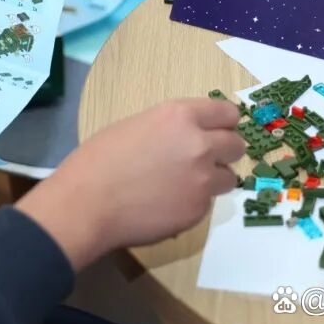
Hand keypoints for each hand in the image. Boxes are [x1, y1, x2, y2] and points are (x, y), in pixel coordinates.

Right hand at [16, 99, 243, 271]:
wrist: (87, 203)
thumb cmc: (99, 159)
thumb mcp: (136, 126)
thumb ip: (170, 129)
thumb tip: (187, 138)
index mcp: (180, 116)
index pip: (228, 113)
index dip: (224, 123)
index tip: (219, 130)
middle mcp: (199, 144)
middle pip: (236, 145)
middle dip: (224, 152)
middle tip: (203, 160)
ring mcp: (202, 180)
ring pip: (228, 177)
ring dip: (213, 179)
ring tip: (183, 185)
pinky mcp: (198, 210)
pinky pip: (207, 203)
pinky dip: (193, 202)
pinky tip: (166, 203)